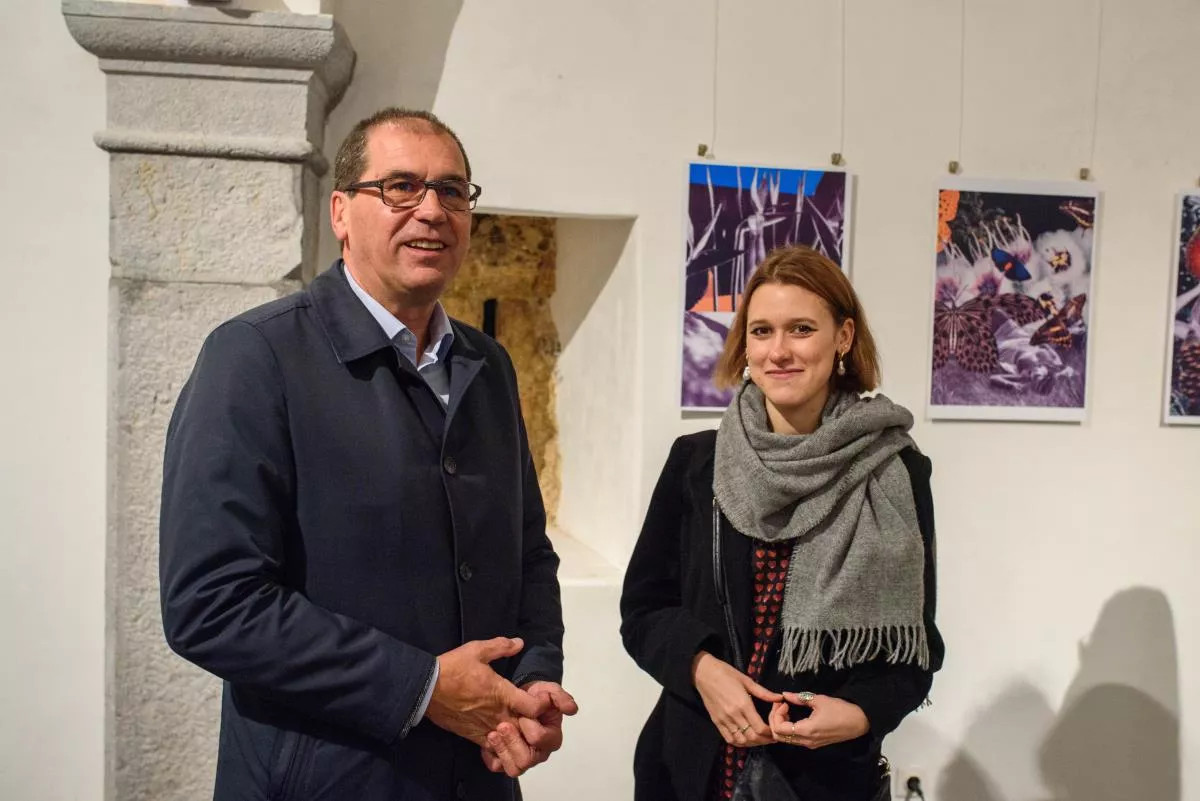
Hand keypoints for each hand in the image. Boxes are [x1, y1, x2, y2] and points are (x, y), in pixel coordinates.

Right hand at [425, 637, 548, 747]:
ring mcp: (486, 728)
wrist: (425, 689)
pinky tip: (502, 738)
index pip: (535, 707)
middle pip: (527, 729)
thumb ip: (501, 646)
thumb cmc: (453, 668)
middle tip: (535, 717)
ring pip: (512, 742)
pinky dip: (501, 746)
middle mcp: (498, 714)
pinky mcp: (473, 737)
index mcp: (503, 693)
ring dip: (519, 737)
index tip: (541, 699)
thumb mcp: (477, 650)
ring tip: (521, 730)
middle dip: (535, 725)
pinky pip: (493, 749)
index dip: (543, 704)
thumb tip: (519, 642)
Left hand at [481, 681, 577, 776]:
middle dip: (512, 741)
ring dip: (502, 749)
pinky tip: (488, 741)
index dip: (528, 726)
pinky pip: (498, 767)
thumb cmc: (536, 697)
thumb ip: (560, 698)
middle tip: (502, 725)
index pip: (539, 739)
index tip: (522, 713)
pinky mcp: (506, 761)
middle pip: (526, 760)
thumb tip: (572, 709)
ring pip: (514, 768)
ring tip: (493, 734)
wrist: (519, 698)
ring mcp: (523, 760)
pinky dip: (491, 756)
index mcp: (552, 738)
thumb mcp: (549, 691)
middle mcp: (539, 754)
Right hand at [691, 651, 781, 746]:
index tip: (775, 731)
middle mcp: (733, 715)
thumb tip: (780, 698)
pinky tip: (745, 739)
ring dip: (752, 743)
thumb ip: (764, 693)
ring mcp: (724, 720)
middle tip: (771, 738)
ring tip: (759, 739)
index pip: (759, 728)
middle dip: (764, 740)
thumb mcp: (747, 681)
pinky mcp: (716, 722)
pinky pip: (728, 738)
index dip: (770, 733)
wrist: (704, 673)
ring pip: (741, 741)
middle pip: (752, 737)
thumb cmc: (727, 674)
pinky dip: (738, 742)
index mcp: (743, 704)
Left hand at [769, 691, 868, 748]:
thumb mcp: (819, 700)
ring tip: (786, 708)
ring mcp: (810, 744)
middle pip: (778, 736)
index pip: (778, 729)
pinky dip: (788, 728)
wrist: (859, 723)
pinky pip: (794, 739)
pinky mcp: (814, 743)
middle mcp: (806, 741)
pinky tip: (793, 715)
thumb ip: (799, 698)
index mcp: (806, 731)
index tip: (782, 702)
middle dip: (775, 720)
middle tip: (780, 705)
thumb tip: (784, 694)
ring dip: (781, 724)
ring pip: (785, 739)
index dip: (776, 714)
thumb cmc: (840, 710)